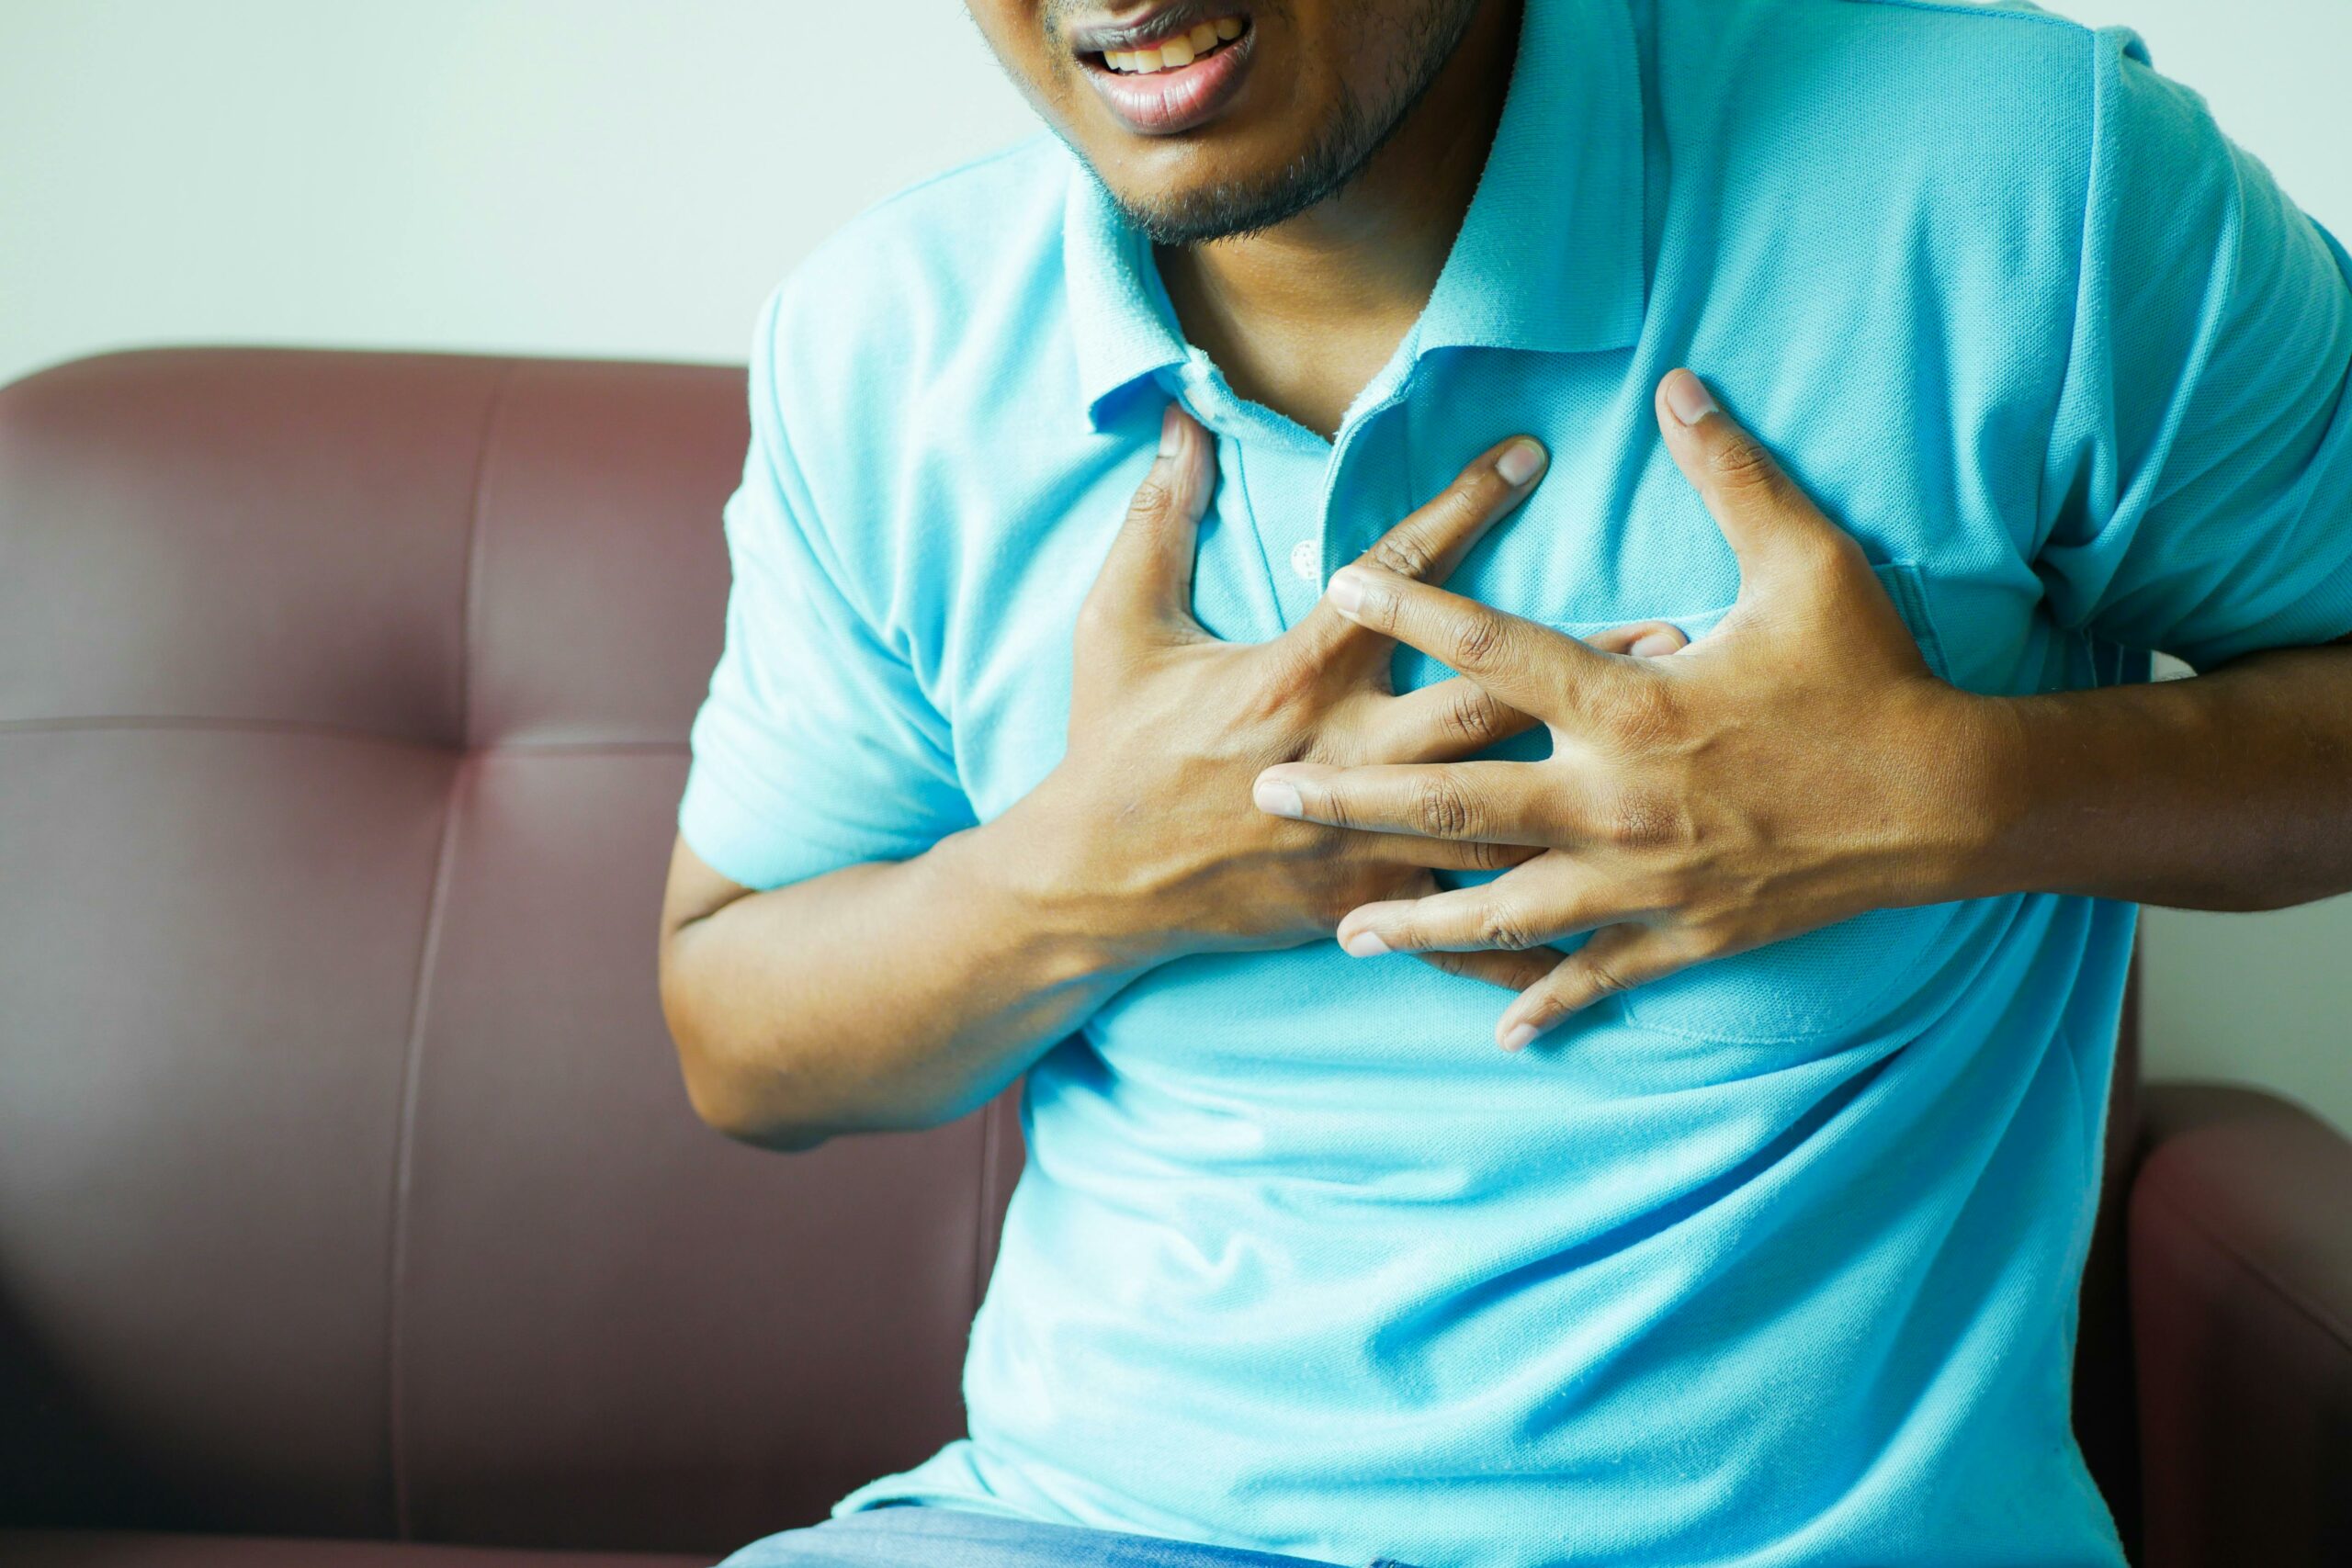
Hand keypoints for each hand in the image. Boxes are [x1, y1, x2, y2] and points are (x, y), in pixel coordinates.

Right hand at [1008, 401, 1690, 984]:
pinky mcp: (1364, 900)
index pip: (1394, 580)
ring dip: (1588, 784)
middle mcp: (1345, 754)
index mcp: (1293, 676)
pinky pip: (1463, 921)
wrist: (1087, 882)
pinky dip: (1537, 931)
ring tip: (1670, 757)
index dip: (1462, 509)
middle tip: (1670, 632)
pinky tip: (1613, 928)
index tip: (1529, 455)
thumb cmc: (1107, 746)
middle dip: (1579, 667)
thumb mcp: (1116, 624)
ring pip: (1496, 813)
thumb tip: (1182, 423)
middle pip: (1483, 703)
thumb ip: (1159, 520)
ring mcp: (1361, 837)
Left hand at [1249, 369, 1998, 1049]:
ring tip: (1345, 932)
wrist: (1948, 800)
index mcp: (1629, 704)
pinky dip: (1544, 1004)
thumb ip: (1731, 473)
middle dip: (1352, 800)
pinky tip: (1493, 1029)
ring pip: (1500, 911)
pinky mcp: (1680, 936)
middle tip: (1269, 796)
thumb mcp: (1808, 562)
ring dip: (1416, 923)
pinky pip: (1594, 977)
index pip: (1495, 649)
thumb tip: (1680, 385)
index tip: (1335, 587)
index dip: (1410, 610)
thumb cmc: (1872, 676)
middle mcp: (1614, 800)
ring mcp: (1641, 880)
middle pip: (1452, 803)